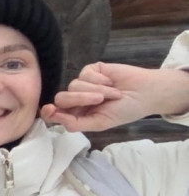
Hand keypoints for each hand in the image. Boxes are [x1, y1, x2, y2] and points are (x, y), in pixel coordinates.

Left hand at [42, 63, 188, 131]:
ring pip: (74, 85)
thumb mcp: (101, 123)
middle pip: (62, 98)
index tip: (49, 109)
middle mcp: (77, 99)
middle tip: (100, 100)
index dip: (49, 112)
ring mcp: (83, 84)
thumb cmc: (125, 111)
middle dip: (80, 99)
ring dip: (96, 90)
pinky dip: (100, 79)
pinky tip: (111, 82)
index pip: (55, 113)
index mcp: (77, 114)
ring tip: (113, 93)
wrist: (145, 93)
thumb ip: (77, 124)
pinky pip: (85, 74)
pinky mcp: (91, 71)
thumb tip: (56, 119)